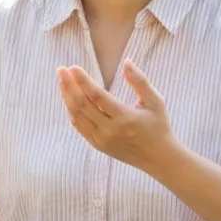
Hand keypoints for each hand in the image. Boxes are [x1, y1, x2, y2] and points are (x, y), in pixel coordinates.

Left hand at [57, 59, 181, 173]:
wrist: (159, 159)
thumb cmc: (158, 126)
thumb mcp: (155, 101)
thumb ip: (140, 81)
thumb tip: (126, 61)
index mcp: (124, 117)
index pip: (97, 96)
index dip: (83, 80)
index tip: (73, 67)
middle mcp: (110, 130)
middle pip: (82, 105)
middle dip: (69, 85)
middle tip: (61, 70)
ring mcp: (102, 140)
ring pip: (77, 116)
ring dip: (67, 98)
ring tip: (62, 81)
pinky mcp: (98, 146)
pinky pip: (80, 127)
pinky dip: (72, 112)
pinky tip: (69, 99)